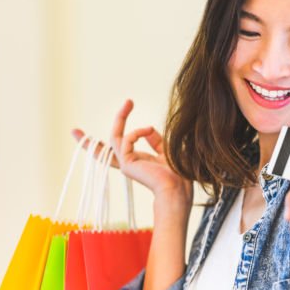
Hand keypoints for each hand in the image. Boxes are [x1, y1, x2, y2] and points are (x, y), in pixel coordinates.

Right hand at [71, 99, 191, 205]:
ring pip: (114, 137)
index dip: (123, 133)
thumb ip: (156, 141)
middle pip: (112, 141)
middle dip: (117, 119)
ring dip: (120, 117)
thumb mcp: (167, 151)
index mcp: (139, 161)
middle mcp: (130, 162)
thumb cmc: (177, 173)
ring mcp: (127, 164)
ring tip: (129, 102)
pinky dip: (136, 132)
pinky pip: (125, 139)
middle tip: (129, 101)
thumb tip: (148, 128)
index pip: (124, 146)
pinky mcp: (126, 163)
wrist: (178, 188)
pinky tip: (148, 129)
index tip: (120, 121)